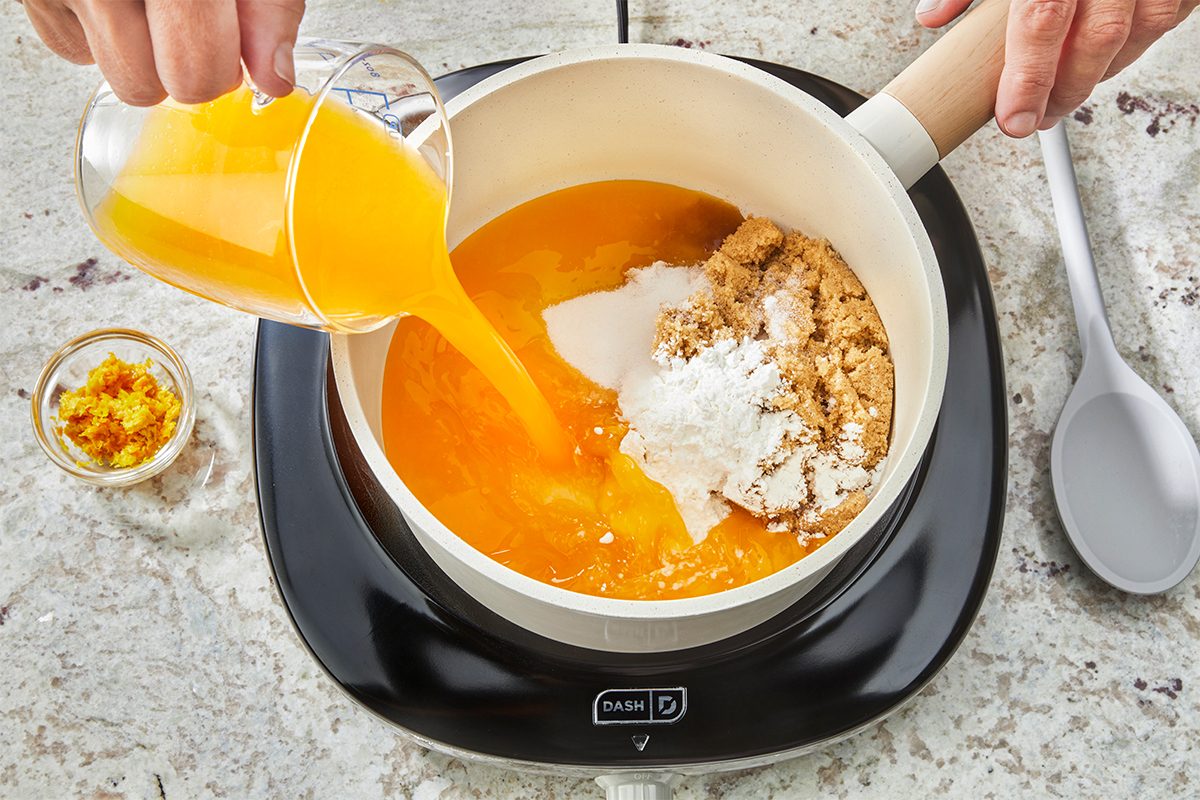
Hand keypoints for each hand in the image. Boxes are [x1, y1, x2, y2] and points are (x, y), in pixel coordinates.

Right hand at [21, 0, 305, 105]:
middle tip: (194, 24)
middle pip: (147, 86)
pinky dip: (105, 35)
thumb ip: (270, 11)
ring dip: (146, 57)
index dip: (223, 69)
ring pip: (117, 79)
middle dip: (182, 69)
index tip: (231, 42)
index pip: (193, 69)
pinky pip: (78, 53)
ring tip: (160, 6)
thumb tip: (274, 79)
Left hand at [916, 0, 1198, 136]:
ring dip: (1103, 71)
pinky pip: (1170, 11)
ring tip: (1068, 94)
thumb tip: (932, 16)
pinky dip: (1138, 41)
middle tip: (1038, 117)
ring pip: (1142, 29)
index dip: (1028, 79)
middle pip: (1097, 38)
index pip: (1041, 23)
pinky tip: (1109, 56)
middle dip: (1066, 90)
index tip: (1013, 119)